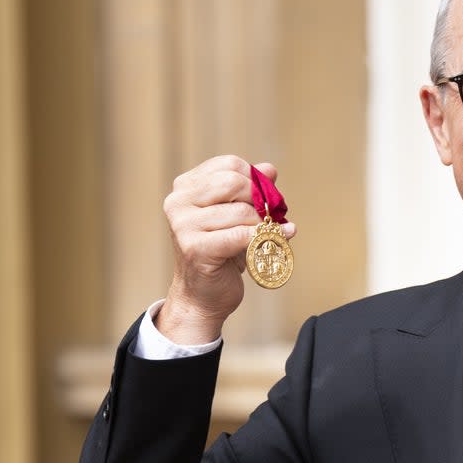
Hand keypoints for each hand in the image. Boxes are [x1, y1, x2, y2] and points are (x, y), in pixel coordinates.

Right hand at [156, 155, 297, 343]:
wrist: (202, 297)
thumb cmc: (220, 256)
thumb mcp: (235, 218)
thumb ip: (250, 192)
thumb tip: (270, 169)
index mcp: (185, 188)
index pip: (228, 165)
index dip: (254, 178)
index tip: (267, 196)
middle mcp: (178, 202)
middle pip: (232, 183)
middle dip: (260, 198)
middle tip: (273, 214)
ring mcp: (183, 225)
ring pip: (240, 211)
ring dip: (264, 222)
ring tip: (274, 231)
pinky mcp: (195, 248)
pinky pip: (240, 236)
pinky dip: (266, 237)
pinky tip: (285, 236)